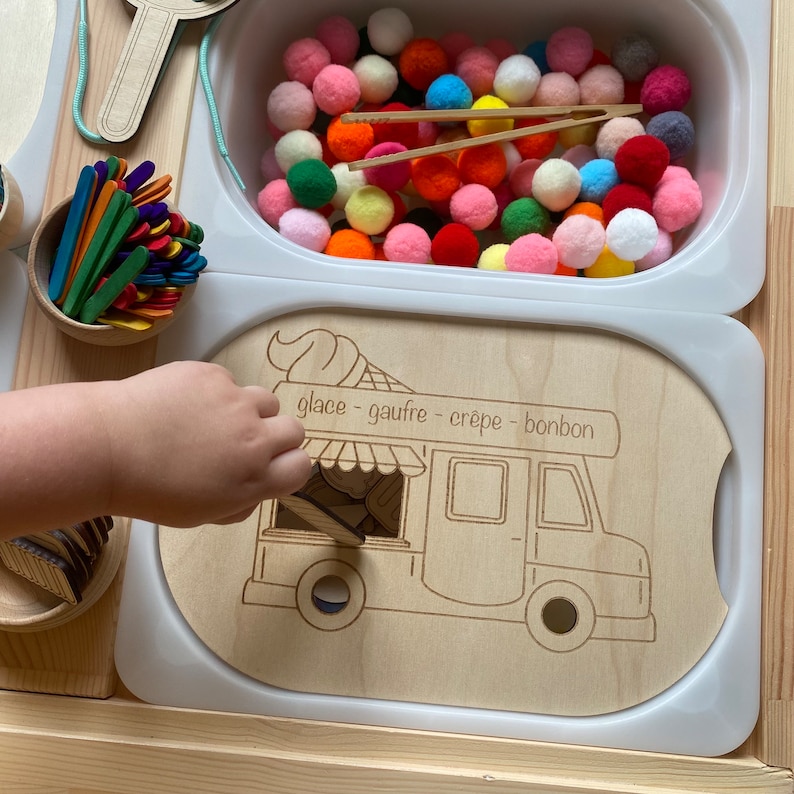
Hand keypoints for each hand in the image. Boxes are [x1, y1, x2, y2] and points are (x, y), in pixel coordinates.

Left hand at [100, 360, 310, 525]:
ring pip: (265, 400)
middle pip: (294, 429)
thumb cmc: (147, 489)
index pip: (302, 466)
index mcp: (253, 479)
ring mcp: (235, 402)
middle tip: (246, 442)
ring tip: (216, 419)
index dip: (288, 466)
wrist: (108, 448)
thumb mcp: (200, 515)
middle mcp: (253, 438)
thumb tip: (254, 488)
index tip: (272, 466)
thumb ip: (239, 502)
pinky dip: (215, 392)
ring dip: (251, 411)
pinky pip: (228, 382)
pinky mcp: (212, 375)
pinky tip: (185, 405)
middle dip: (276, 437)